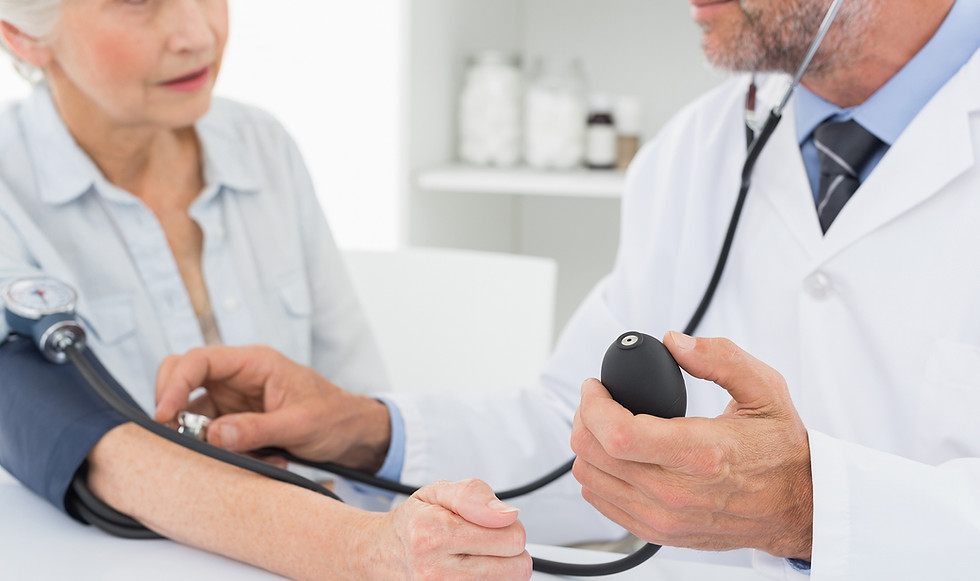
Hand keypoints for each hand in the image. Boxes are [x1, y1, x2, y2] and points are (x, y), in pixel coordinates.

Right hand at [154, 345, 391, 471]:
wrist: (352, 432)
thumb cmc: (333, 416)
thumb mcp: (300, 424)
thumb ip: (258, 429)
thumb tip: (214, 435)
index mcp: (254, 363)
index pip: (200, 360)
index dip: (175, 383)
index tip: (165, 414)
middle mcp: (238, 377)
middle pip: (184, 377)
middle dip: (174, 406)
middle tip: (177, 437)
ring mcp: (234, 399)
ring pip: (194, 413)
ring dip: (207, 439)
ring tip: (251, 455)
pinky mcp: (236, 421)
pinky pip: (213, 435)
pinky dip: (226, 452)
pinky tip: (265, 459)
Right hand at [366, 479, 531, 579]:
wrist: (382, 555)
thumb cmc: (414, 524)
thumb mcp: (438, 492)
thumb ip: (474, 495)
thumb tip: (507, 515)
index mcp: (434, 534)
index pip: (512, 537)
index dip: (506, 525)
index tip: (485, 524)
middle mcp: (435, 572)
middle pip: (517, 567)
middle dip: (506, 550)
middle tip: (480, 542)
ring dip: (498, 569)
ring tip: (472, 558)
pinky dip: (487, 580)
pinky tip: (468, 572)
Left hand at [570, 331, 812, 559]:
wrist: (798, 506)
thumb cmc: (781, 450)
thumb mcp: (765, 389)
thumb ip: (720, 358)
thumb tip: (675, 342)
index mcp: (700, 454)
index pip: (618, 434)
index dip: (594, 405)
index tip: (596, 387)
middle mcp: (677, 492)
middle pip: (594, 456)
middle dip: (585, 418)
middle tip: (598, 400)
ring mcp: (665, 518)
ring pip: (591, 480)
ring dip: (588, 447)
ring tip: (605, 425)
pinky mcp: (659, 532)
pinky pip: (603, 503)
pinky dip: (598, 475)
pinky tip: (616, 456)